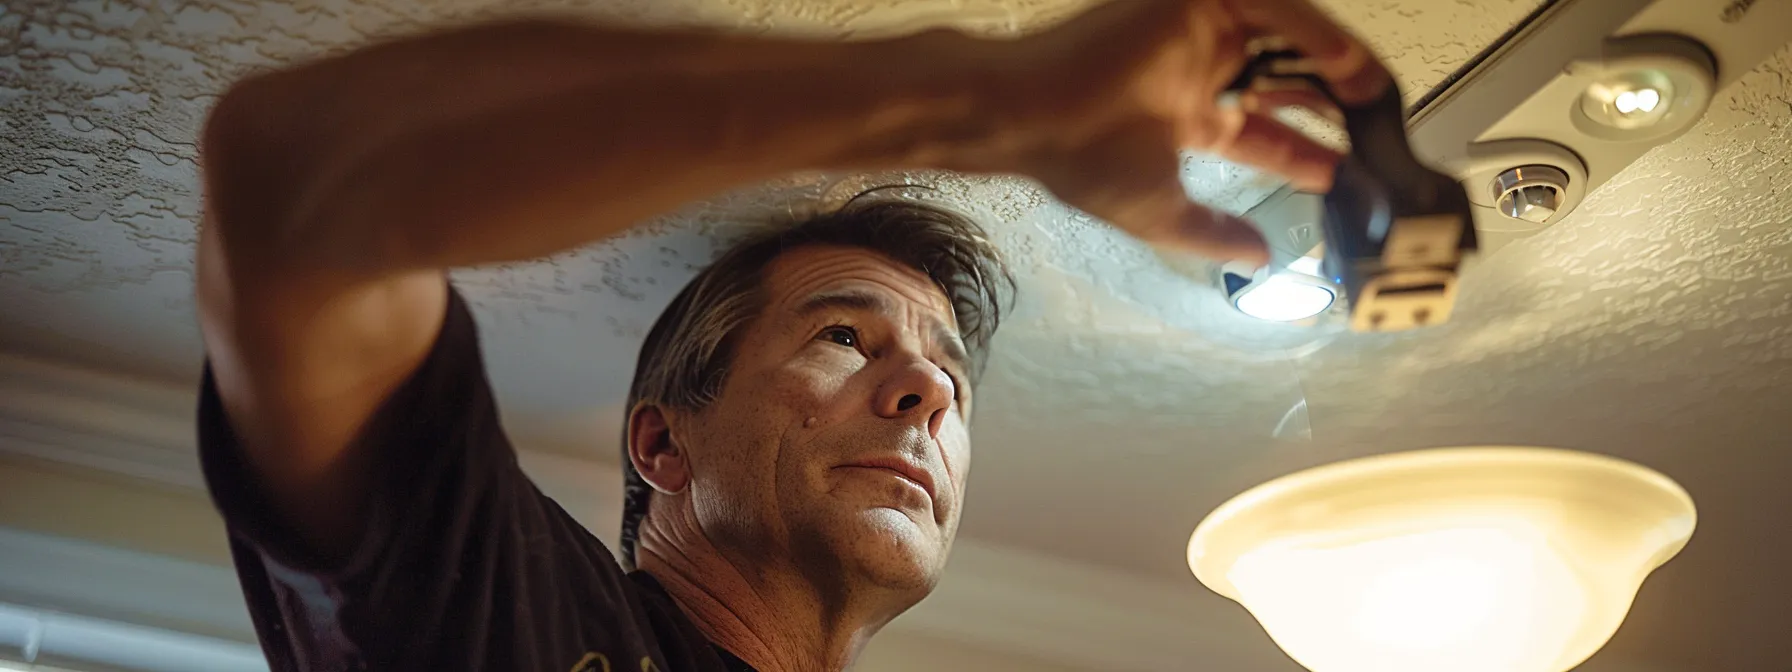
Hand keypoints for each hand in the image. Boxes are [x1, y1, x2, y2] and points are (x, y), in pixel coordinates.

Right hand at [996, 0, 1391, 264]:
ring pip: (1285, 38)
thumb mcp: (1162, 214)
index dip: (1308, 155)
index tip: (1345, 175)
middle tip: (1374, 128)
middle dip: (1333, 103)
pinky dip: (1310, 31)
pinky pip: (1269, 6)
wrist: (1033, 116)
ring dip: (1334, 63)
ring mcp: (1199, 35)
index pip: (1264, 135)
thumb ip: (1213, 234)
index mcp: (1187, 118)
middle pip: (1284, 80)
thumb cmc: (1080, 162)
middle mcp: (1197, 72)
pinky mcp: (1196, 3)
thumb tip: (1261, 259)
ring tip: (1372, 92)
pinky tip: (1341, 61)